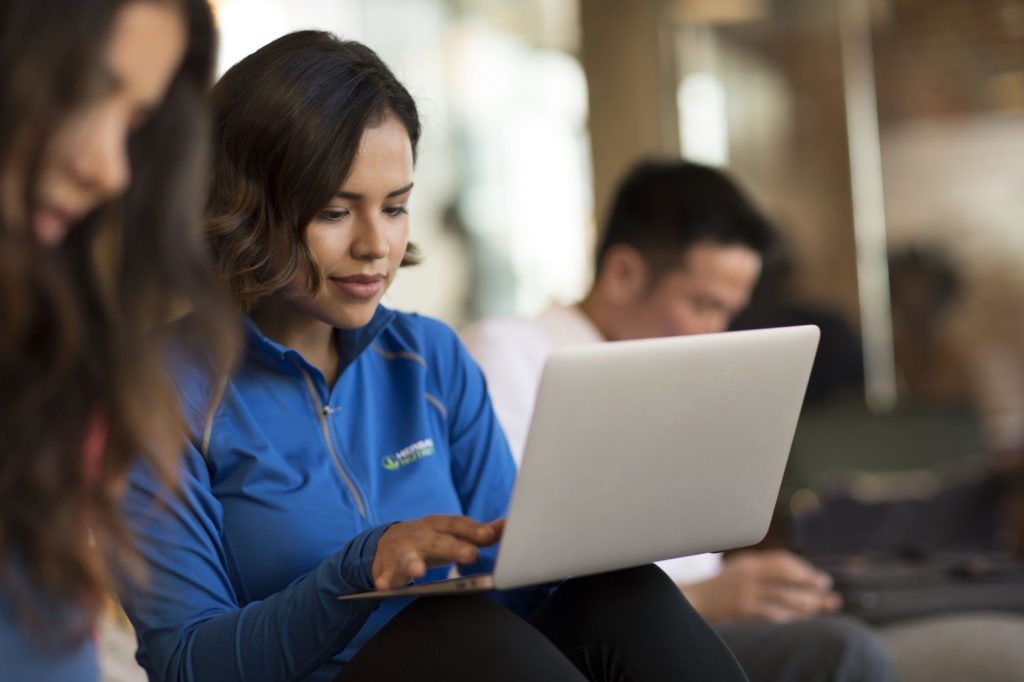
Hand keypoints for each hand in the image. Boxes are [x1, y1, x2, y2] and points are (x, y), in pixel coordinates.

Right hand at [372, 516, 503, 589]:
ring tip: (419, 571)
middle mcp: (421, 535)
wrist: (386, 543)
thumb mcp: (451, 533)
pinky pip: (386, 575)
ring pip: (408, 556)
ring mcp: (402, 550)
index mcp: (438, 525)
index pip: (457, 524)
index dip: (473, 529)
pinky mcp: (388, 567)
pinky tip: (384, 586)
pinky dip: (385, 580)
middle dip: (454, 547)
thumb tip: (507, 526)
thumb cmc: (429, 539)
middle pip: (438, 540)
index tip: (489, 534)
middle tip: (471, 555)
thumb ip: (477, 532)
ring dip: (413, 563)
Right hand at [680, 550, 840, 622]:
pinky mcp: (742, 610)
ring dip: (806, 604)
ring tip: (820, 608)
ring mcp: (745, 592)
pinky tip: (800, 621)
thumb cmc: (721, 586)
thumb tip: (798, 575)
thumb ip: (764, 569)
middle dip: (811, 587)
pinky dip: (788, 617)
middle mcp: (748, 574)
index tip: (820, 579)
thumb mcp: (741, 569)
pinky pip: (772, 614)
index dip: (804, 570)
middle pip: (787, 579)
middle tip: (829, 595)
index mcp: (749, 561)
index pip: (782, 561)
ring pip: (784, 598)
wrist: (694, 600)